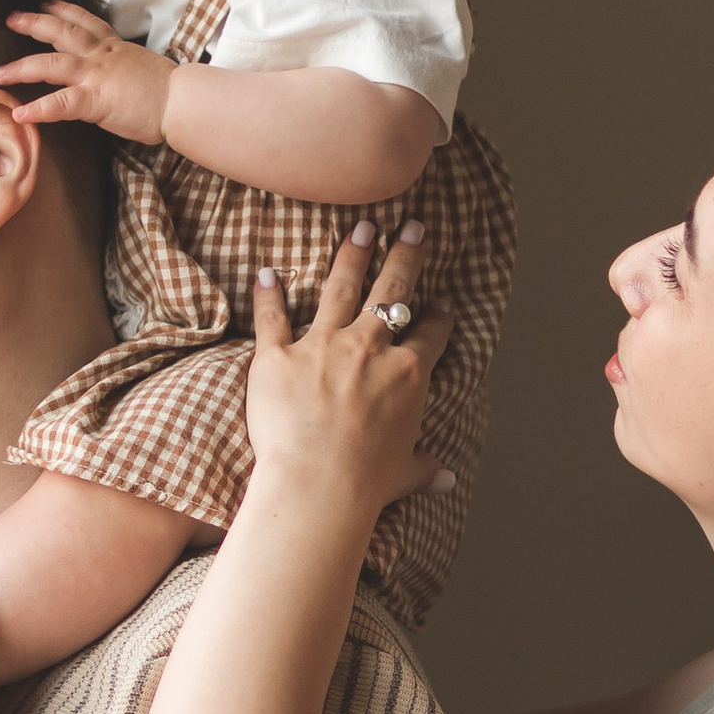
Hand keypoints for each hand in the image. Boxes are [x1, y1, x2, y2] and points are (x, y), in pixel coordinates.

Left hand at [0, 1, 172, 146]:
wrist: (184, 101)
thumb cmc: (171, 92)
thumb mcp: (144, 70)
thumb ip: (124, 70)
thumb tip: (118, 79)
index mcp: (115, 47)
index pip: (86, 21)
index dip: (64, 10)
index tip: (46, 3)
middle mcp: (102, 55)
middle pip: (62, 32)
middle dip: (34, 24)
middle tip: (11, 19)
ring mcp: (97, 75)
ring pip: (52, 63)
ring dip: (21, 67)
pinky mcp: (96, 99)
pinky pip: (60, 103)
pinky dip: (38, 108)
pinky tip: (20, 114)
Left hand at [244, 220, 450, 527]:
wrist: (317, 486)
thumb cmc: (366, 484)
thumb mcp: (405, 472)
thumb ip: (425, 467)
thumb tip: (446, 480)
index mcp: (407, 375)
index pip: (430, 335)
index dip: (439, 316)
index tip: (442, 302)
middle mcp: (369, 349)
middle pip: (392, 292)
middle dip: (405, 255)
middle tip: (413, 227)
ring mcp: (322, 347)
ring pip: (341, 289)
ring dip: (353, 256)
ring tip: (362, 229)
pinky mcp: (278, 356)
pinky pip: (273, 317)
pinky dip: (268, 294)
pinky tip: (267, 272)